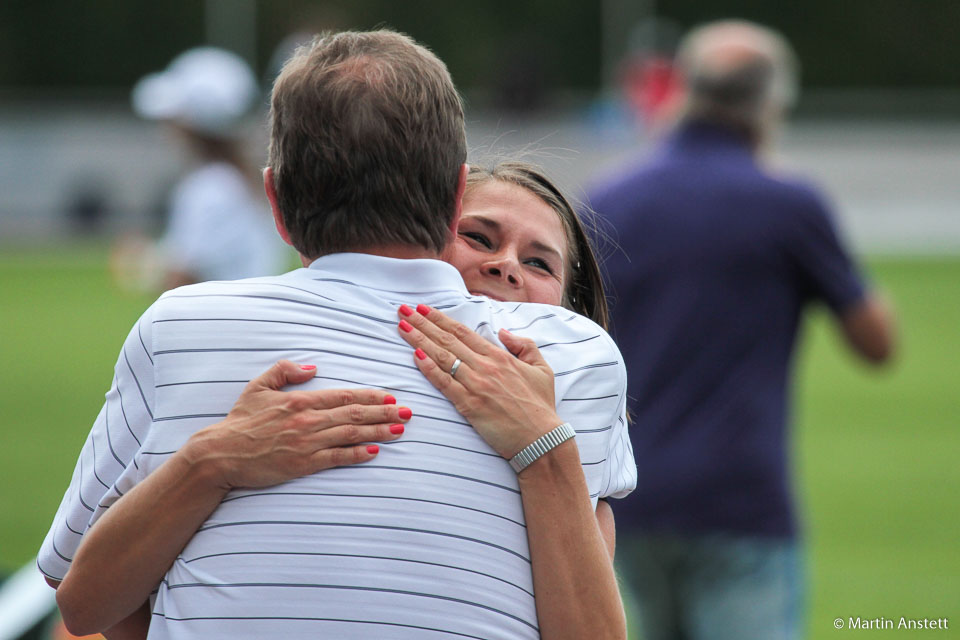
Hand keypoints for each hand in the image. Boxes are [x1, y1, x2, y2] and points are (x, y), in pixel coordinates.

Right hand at [183, 360, 411, 489]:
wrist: (220, 453)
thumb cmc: (239, 421)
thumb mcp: (258, 387)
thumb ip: (285, 371)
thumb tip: (312, 368)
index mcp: (300, 401)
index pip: (343, 395)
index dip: (370, 395)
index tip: (391, 395)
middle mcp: (307, 420)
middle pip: (354, 414)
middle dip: (384, 412)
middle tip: (408, 412)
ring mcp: (306, 443)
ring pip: (351, 435)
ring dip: (379, 431)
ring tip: (400, 429)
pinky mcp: (302, 465)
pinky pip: (336, 458)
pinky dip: (357, 455)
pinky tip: (375, 452)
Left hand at [396, 304, 560, 458]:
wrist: (541, 438)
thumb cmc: (541, 406)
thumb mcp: (542, 369)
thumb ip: (524, 346)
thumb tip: (503, 332)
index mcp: (499, 356)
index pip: (463, 332)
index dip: (441, 319)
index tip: (424, 309)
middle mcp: (485, 367)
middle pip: (447, 340)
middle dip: (422, 323)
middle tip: (403, 310)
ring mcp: (475, 386)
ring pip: (442, 357)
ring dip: (419, 340)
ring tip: (402, 327)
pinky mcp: (469, 406)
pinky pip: (444, 383)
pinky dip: (428, 368)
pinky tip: (415, 355)